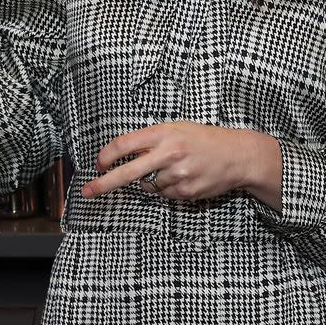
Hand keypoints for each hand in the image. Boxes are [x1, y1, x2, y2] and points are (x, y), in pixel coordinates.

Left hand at [81, 121, 281, 207]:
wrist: (237, 155)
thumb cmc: (203, 140)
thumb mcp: (176, 129)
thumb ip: (150, 141)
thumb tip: (123, 158)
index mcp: (164, 133)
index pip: (125, 144)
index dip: (107, 156)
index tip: (98, 164)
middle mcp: (169, 153)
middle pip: (127, 172)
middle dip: (104, 183)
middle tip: (87, 192)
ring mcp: (178, 174)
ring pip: (149, 186)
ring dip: (153, 181)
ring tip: (176, 168)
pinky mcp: (186, 191)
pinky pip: (165, 194)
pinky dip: (169, 189)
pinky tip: (185, 177)